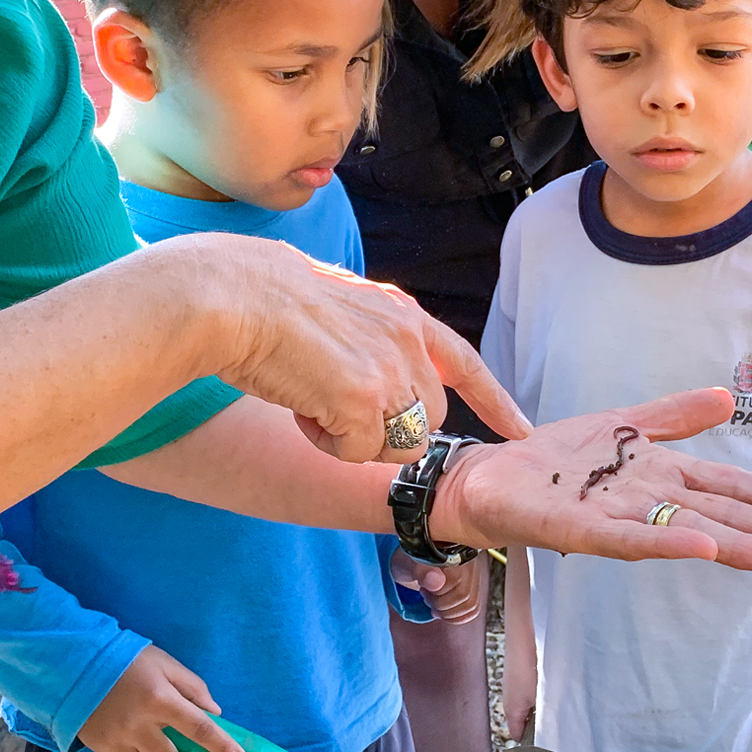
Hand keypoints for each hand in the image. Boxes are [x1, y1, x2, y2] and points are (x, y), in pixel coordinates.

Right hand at [77, 646, 245, 751]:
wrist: (74, 662)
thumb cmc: (127, 659)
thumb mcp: (165, 663)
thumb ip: (193, 687)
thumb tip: (214, 713)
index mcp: (161, 699)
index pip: (199, 729)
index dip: (223, 748)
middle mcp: (140, 724)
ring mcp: (118, 738)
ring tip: (149, 733)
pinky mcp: (100, 746)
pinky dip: (134, 751)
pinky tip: (128, 730)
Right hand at [158, 234, 530, 462]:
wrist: (232, 297)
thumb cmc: (260, 298)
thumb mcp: (337, 305)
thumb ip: (368, 339)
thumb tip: (370, 388)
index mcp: (401, 313)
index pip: (463, 361)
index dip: (493, 400)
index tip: (520, 430)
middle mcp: (408, 340)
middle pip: (427, 419)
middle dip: (385, 427)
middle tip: (329, 400)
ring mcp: (392, 372)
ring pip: (397, 443)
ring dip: (353, 437)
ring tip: (311, 397)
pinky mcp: (366, 404)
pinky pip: (357, 453)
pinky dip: (325, 442)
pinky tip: (300, 406)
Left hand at [390, 551, 484, 623]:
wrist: (413, 561)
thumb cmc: (408, 561)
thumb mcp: (406, 563)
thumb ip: (419, 570)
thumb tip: (436, 582)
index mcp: (452, 551)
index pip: (455, 580)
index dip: (437, 592)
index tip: (423, 588)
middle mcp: (467, 560)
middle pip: (464, 595)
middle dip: (440, 604)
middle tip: (426, 596)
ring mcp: (473, 573)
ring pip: (470, 604)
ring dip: (448, 612)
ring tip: (434, 602)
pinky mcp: (473, 587)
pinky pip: (473, 609)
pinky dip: (456, 616)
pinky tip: (443, 611)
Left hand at [433, 389, 751, 576]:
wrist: (488, 477)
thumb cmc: (553, 460)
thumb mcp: (621, 426)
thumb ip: (673, 415)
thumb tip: (726, 398)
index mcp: (662, 479)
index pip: (732, 489)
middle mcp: (649, 504)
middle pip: (725, 516)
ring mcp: (618, 520)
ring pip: (691, 534)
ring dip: (738, 548)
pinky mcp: (580, 531)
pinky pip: (628, 539)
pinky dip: (665, 542)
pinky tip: (700, 548)